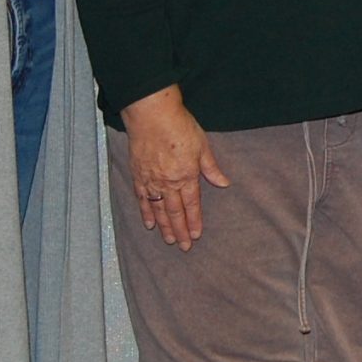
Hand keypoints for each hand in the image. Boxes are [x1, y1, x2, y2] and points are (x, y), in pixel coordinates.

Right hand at [115, 86, 229, 250]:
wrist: (151, 114)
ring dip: (164, 227)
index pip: (192, 205)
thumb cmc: (179, 126)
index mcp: (186, 175)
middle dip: (180, 231)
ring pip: (159, 209)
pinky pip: (142, 199)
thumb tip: (224, 183)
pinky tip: (148, 224)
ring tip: (169, 240)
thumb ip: (211, 167)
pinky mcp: (138, 175)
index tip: (196, 235)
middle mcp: (168, 182)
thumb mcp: (202, 145)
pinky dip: (145, 212)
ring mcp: (151, 180)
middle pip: (175, 212)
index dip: (194, 221)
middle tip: (184, 247)